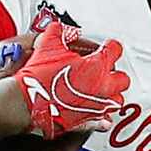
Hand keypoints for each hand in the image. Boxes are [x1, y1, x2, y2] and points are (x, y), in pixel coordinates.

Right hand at [14, 19, 130, 136]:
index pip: (115, 50)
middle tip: (104, 70)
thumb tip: (58, 29)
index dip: (109, 47)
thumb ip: (57, 33)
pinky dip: (102, 118)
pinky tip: (98, 115)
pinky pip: (103, 121)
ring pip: (116, 101)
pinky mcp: (88, 122)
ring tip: (99, 90)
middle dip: (115, 74)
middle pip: (122, 79)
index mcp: (97, 66)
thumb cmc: (39, 76)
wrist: (27, 102)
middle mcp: (102, 86)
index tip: (105, 47)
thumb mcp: (47, 45)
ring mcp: (97, 106)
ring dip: (110, 95)